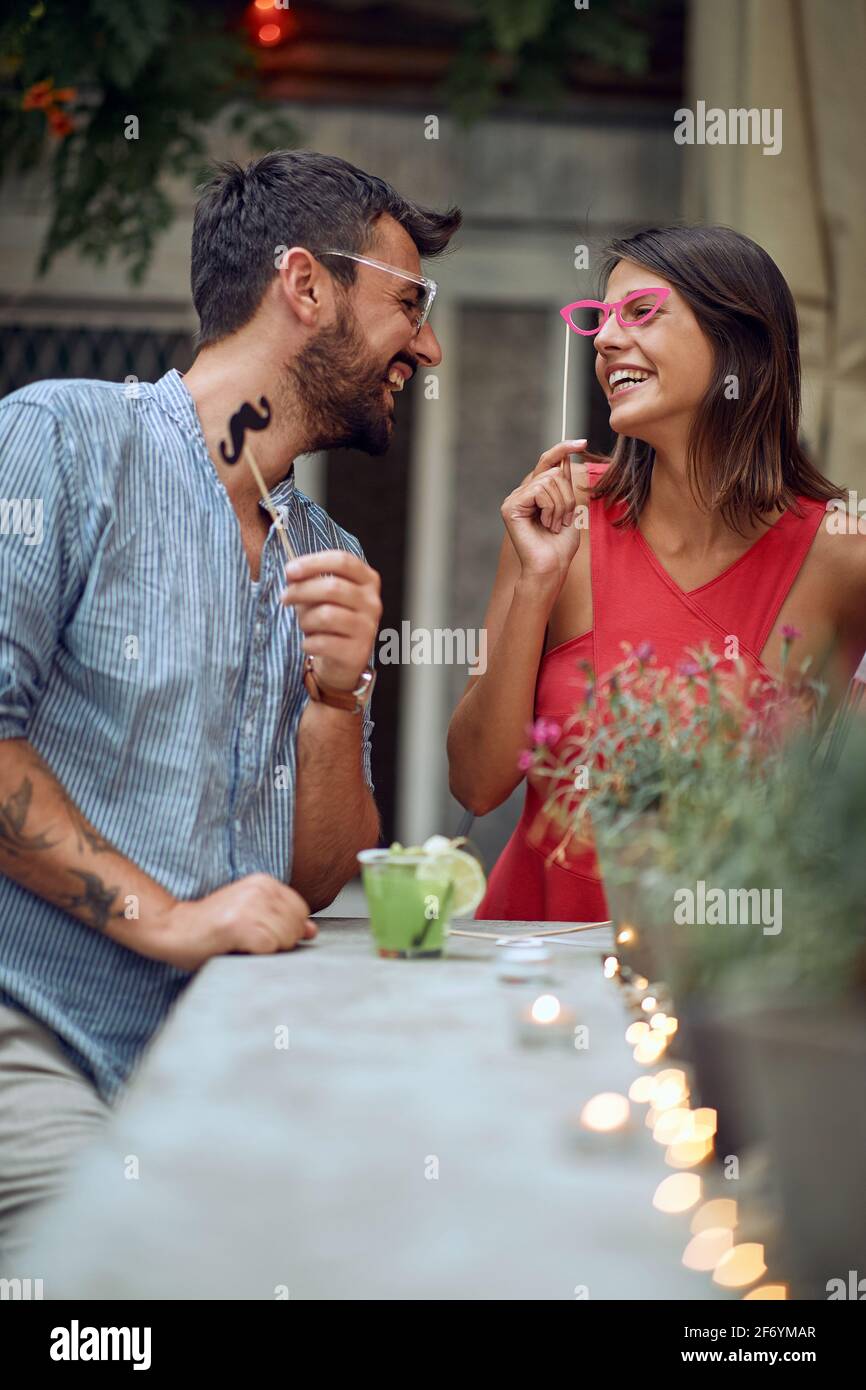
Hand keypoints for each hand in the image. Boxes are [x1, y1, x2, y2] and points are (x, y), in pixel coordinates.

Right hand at [146, 874, 316, 970]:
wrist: (173, 929)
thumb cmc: (211, 927)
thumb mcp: (251, 916)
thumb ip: (282, 919)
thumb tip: (311, 930)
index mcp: (264, 882)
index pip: (301, 911)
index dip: (286, 930)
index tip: (259, 933)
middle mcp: (259, 889)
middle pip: (296, 926)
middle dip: (279, 942)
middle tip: (248, 940)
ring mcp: (250, 905)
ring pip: (285, 938)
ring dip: (266, 950)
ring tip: (241, 943)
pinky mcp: (241, 925)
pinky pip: (270, 949)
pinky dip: (256, 956)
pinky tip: (237, 948)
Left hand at [280, 549, 382, 690]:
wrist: (344, 659)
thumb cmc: (331, 619)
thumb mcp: (324, 595)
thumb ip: (311, 580)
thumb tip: (292, 574)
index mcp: (367, 580)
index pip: (342, 561)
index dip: (313, 563)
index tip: (289, 570)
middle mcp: (372, 602)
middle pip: (332, 587)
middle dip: (301, 591)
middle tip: (285, 598)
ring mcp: (368, 628)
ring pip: (326, 615)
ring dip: (305, 620)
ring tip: (304, 624)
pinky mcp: (358, 652)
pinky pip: (323, 642)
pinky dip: (308, 643)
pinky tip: (310, 644)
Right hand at [501, 440, 587, 579]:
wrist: (551, 567)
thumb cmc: (560, 544)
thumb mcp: (567, 507)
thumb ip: (563, 484)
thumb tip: (564, 457)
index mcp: (534, 492)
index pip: (548, 462)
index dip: (563, 449)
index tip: (583, 443)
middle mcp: (521, 493)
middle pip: (553, 472)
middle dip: (566, 496)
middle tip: (562, 519)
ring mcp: (514, 499)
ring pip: (549, 481)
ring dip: (561, 505)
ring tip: (554, 524)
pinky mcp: (511, 506)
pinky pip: (540, 491)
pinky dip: (551, 508)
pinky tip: (546, 525)